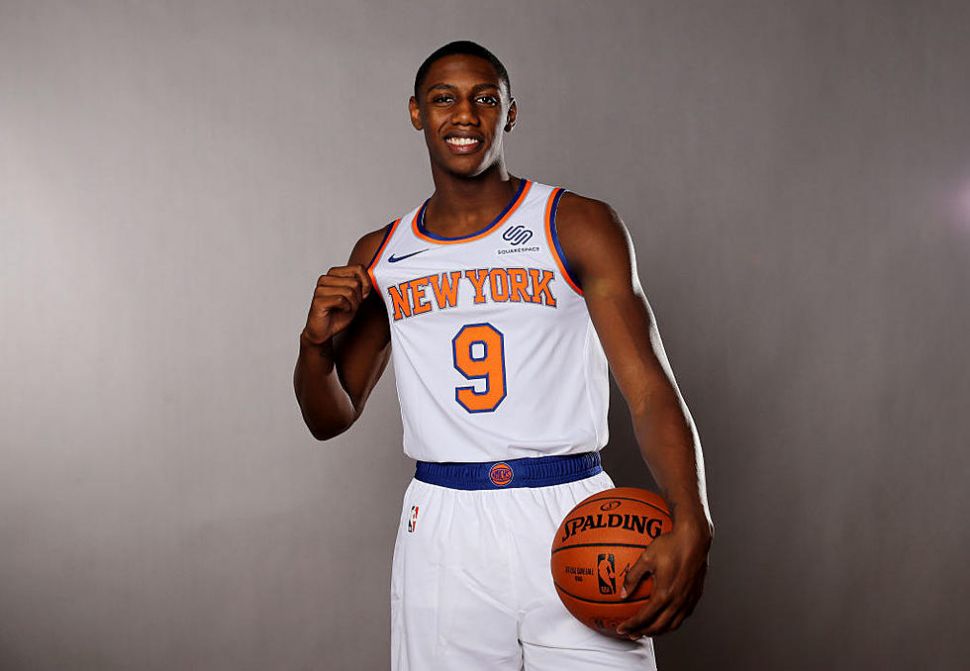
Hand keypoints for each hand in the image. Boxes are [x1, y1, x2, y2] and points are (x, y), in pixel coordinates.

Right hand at [302, 264, 371, 344]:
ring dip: (352, 304)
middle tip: (351, 305)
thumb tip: (370, 276)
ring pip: (349, 291)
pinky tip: (340, 311)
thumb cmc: (338, 314)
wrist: (324, 331)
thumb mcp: (356, 297)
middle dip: (358, 298)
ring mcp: (320, 289)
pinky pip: (341, 300)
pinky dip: (346, 308)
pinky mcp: (318, 300)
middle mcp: (326, 278)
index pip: (358, 268)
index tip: (363, 294)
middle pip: (355, 282)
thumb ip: (361, 285)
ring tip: (345, 309)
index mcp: (334, 274)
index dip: (366, 283)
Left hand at [616, 521, 711, 638]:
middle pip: (658, 627)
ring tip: (646, 630)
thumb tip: (622, 593)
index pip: (644, 618)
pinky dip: (670, 622)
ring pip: (672, 625)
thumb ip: (632, 577)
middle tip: (630, 633)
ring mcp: (688, 600)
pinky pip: (682, 616)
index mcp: (664, 594)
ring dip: (658, 631)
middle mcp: (678, 601)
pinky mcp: (695, 596)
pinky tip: (664, 617)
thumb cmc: (670, 545)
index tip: (620, 628)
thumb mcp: (646, 558)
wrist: (694, 539)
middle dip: (642, 632)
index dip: (631, 625)